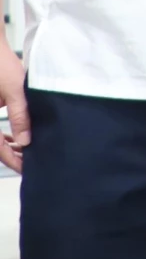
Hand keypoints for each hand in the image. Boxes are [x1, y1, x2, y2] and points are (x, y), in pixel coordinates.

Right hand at [0, 47, 27, 173]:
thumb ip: (21, 116)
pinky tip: (17, 138)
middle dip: (11, 155)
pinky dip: (3, 136)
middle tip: (30, 162)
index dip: (12, 160)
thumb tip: (26, 141)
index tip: (26, 168)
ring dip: (7, 146)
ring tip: (27, 151)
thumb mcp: (14, 90)